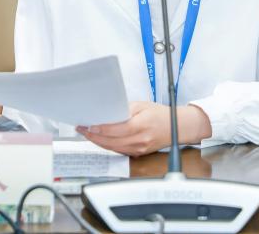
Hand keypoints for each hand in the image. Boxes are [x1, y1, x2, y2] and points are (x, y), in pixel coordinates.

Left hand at [76, 102, 211, 156]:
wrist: (176, 127)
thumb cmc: (160, 114)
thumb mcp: (142, 105)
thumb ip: (124, 109)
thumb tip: (107, 112)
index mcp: (141, 126)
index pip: (116, 130)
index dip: (100, 129)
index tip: (88, 125)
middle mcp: (140, 140)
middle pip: (111, 141)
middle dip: (94, 136)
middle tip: (82, 129)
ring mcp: (139, 149)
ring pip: (113, 148)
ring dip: (98, 142)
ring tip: (87, 134)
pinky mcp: (138, 153)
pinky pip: (119, 150)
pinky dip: (108, 145)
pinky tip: (100, 140)